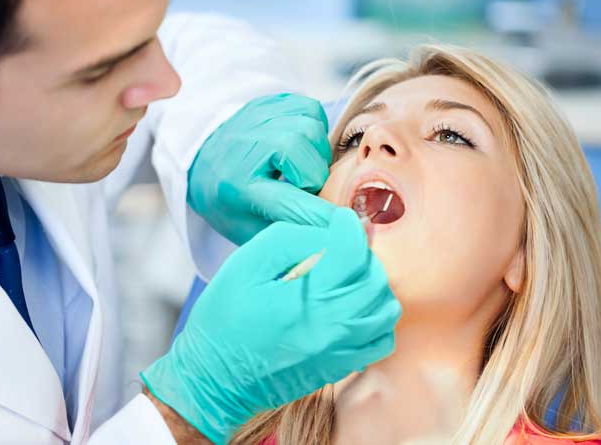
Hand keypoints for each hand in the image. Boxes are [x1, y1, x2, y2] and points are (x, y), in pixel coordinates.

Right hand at [141, 208, 401, 442]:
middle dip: (361, 254)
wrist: (214, 380)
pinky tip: (353, 306)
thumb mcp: (246, 265)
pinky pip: (381, 339)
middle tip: (338, 247)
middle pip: (375, 278)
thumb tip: (327, 232)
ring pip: (386, 309)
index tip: (337, 221)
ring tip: (347, 276)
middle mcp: (333, 327)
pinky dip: (376, 316)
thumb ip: (291, 240)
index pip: (352, 251)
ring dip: (373, 284)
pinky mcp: (341, 367)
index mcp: (307, 299)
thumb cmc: (223, 320)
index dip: (347, 227)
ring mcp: (341, 351)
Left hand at [187, 93, 335, 244]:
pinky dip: (315, 129)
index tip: (343, 225)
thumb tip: (326, 241)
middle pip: (297, 149)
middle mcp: (244, 147)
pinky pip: (310, 109)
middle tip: (304, 187)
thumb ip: (286, 235)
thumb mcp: (249, 229)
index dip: (317, 214)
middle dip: (314, 174)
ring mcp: (256, 118)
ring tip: (301, 166)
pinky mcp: (270, 102)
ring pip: (308, 127)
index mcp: (237, 187)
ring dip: (316, 152)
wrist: (204, 160)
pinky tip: (301, 145)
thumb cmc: (230, 200)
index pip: (285, 201)